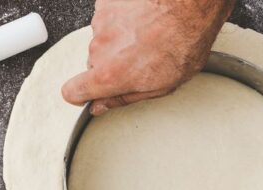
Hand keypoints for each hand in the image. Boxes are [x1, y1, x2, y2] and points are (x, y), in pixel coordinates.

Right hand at [62, 0, 234, 114]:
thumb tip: (101, 106)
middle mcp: (100, 49)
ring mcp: (102, 23)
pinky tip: (143, 20)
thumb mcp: (162, 85)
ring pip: (103, 40)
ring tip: (146, 35)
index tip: (89, 93)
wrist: (190, 5)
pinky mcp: (107, 4)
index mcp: (111, 75)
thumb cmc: (184, 41)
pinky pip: (108, 18)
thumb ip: (125, 98)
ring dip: (119, 40)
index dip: (80, 94)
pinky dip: (121, 20)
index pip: (72, 91)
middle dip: (111, 63)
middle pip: (94, 63)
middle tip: (139, 58)